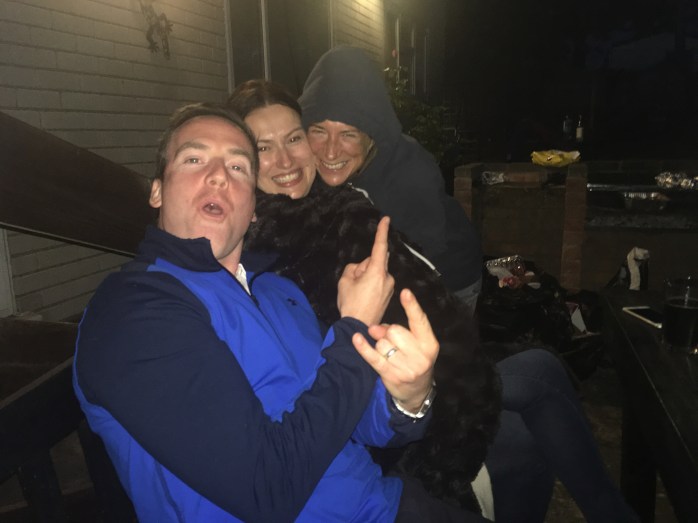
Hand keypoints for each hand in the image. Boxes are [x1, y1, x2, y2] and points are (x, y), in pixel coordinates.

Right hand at [337, 216, 393, 325]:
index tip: (386, 219)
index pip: (379, 247)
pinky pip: (378, 282)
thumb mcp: (344, 281)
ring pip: (376, 272)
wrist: (358, 326)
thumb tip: (361, 269)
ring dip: (367, 276)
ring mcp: (390, 287)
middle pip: (375, 261)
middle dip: (364, 266)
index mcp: (376, 272)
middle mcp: (387, 277)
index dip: (382, 231)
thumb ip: (353, 268)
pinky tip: (363, 297)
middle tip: (354, 281)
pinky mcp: (389, 294)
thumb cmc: (351, 304)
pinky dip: (370, 284)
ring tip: (357, 293)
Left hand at [352, 288, 437, 412]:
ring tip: (388, 353)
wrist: (416, 392)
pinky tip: (356, 338)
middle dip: (388, 332)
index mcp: (429, 344)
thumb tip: (374, 328)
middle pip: (395, 331)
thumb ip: (398, 331)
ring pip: (382, 344)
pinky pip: (373, 357)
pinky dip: (363, 347)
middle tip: (389, 339)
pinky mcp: (391, 375)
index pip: (420, 321)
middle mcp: (420, 356)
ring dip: (380, 345)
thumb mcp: (415, 345)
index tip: (405, 292)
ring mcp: (406, 367)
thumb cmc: (414, 360)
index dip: (412, 306)